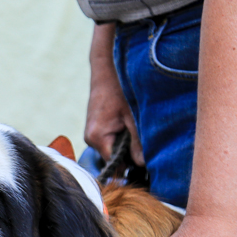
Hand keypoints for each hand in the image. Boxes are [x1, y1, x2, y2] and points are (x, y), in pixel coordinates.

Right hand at [85, 24, 143, 165]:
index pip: (114, 164)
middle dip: (129, 155)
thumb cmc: (119, 90)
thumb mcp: (133, 117)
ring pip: (112, 150)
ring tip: (136, 130)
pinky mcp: (94, 130)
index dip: (130, 165)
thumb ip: (138, 143)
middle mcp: (90, 139)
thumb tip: (143, 164)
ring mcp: (91, 135)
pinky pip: (109, 142)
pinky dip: (120, 138)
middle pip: (113, 159)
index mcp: (97, 137)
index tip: (146, 165)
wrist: (105, 71)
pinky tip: (129, 126)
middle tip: (146, 145)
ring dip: (125, 145)